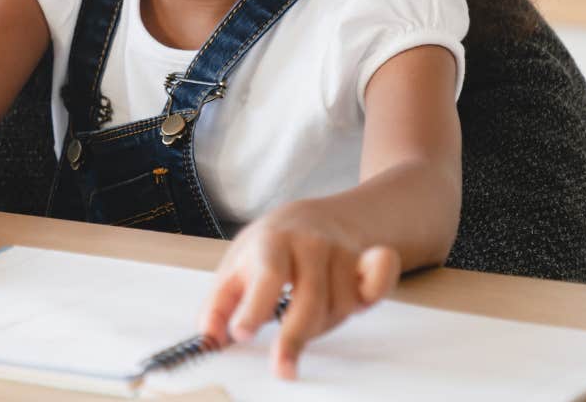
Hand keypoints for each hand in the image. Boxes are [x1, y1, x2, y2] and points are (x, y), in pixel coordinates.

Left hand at [198, 200, 401, 379]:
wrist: (315, 216)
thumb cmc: (269, 249)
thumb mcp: (236, 267)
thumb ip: (219, 305)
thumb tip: (207, 340)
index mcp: (270, 243)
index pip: (266, 276)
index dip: (254, 307)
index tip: (242, 334)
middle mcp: (309, 244)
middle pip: (309, 298)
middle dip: (295, 337)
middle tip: (282, 368)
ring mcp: (342, 251)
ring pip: (340, 305)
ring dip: (322, 324)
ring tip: (304, 315)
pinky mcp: (369, 260)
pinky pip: (379, 283)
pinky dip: (374, 293)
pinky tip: (359, 300)